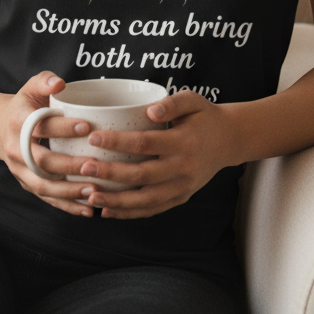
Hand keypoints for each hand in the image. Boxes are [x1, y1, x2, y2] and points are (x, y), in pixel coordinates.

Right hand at [0, 72, 105, 217]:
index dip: (63, 127)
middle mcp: (16, 149)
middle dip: (69, 165)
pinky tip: (87, 209)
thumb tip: (59, 83)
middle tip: (95, 164)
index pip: (40, 126)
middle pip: (42, 161)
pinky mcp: (27, 184)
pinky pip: (46, 198)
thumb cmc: (25, 105)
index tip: (87, 125)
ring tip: (93, 190)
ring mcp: (20, 170)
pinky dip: (66, 205)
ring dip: (69, 191)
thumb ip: (45, 81)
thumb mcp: (31, 87)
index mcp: (18, 122)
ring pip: (43, 185)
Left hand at [76, 89, 239, 219]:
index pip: (145, 143)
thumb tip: (150, 111)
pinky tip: (107, 210)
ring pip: (144, 200)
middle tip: (83, 168)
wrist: (230, 140)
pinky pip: (152, 210)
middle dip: (110, 173)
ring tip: (89, 195)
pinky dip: (129, 213)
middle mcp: (182, 168)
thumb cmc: (205, 116)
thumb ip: (172, 102)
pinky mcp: (180, 198)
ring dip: (115, 200)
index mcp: (183, 142)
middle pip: (141, 175)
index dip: (118, 141)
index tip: (94, 137)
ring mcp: (181, 187)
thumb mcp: (194, 100)